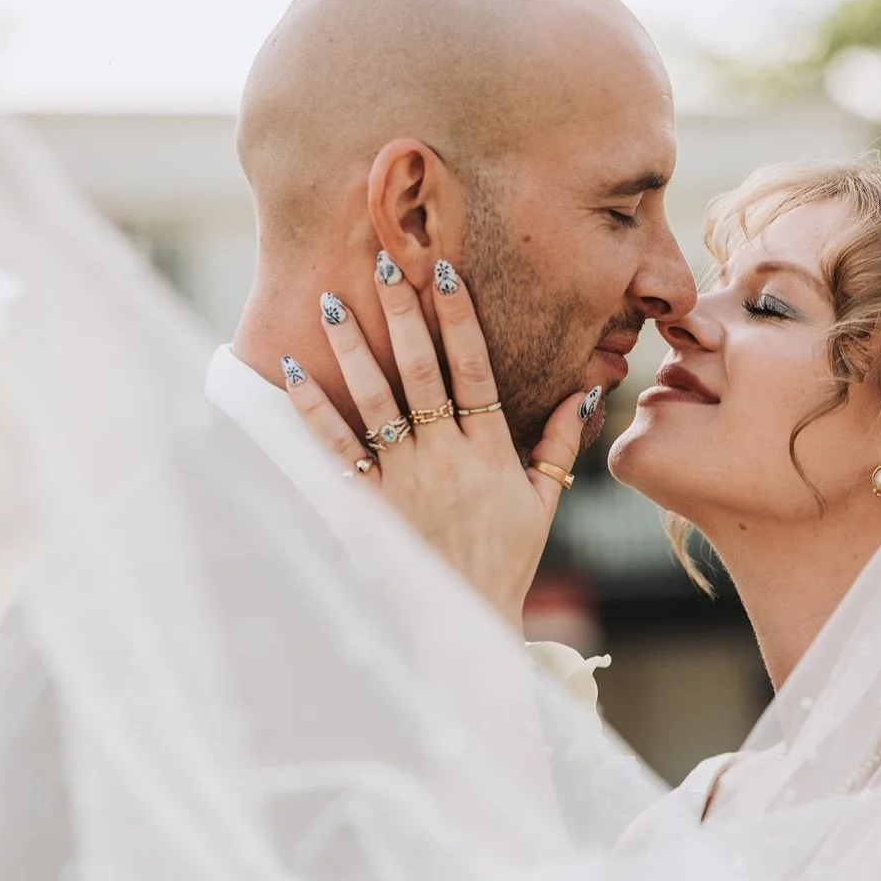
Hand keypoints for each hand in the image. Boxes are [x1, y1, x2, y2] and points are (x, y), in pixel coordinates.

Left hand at [283, 264, 592, 625]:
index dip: (459, 320)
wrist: (467, 618)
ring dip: (353, 348)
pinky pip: (337, 449)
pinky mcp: (371, 504)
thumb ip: (561, 442)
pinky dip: (313, 410)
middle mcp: (447, 458)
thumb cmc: (508, 559)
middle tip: (383, 262)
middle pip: (422, 372)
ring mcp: (406, 480)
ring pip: (376, 400)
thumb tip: (586, 387)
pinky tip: (294, 371)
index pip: (476, 370)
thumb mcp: (545, 500)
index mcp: (491, 452)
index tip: (443, 274)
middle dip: (402, 314)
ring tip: (329, 301)